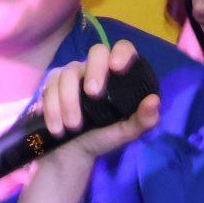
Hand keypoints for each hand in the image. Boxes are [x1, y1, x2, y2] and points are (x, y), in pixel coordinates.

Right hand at [36, 40, 161, 170]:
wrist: (72, 154)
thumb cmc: (102, 137)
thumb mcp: (125, 133)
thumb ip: (142, 120)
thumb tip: (154, 101)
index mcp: (117, 75)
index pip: (123, 48)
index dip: (121, 53)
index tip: (117, 68)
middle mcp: (95, 68)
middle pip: (95, 52)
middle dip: (93, 72)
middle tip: (93, 96)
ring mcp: (72, 74)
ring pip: (68, 73)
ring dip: (68, 101)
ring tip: (73, 128)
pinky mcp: (52, 86)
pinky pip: (49, 87)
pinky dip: (52, 109)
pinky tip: (56, 127)